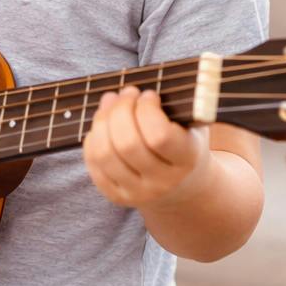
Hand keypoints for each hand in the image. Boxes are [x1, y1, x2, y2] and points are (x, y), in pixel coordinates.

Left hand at [82, 84, 211, 211]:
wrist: (182, 185)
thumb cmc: (185, 140)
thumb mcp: (192, 122)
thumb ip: (176, 103)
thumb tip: (134, 89)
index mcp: (186, 160)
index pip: (158, 136)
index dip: (146, 109)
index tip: (149, 94)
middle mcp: (163, 182)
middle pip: (127, 144)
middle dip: (121, 110)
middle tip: (126, 93)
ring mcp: (138, 193)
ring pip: (105, 155)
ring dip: (102, 121)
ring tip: (111, 102)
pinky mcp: (117, 196)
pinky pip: (94, 165)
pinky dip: (93, 139)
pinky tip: (103, 125)